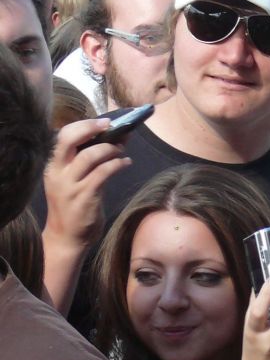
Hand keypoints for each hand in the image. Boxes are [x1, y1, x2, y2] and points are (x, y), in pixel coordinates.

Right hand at [43, 118, 131, 249]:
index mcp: (54, 166)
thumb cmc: (73, 207)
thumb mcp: (72, 182)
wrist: (67, 237)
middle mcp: (59, 173)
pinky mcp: (85, 196)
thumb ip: (86, 163)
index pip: (62, 136)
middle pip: (69, 139)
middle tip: (110, 126)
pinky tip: (126, 163)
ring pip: (89, 156)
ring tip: (121, 150)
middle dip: (91, 128)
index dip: (83, 125)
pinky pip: (103, 173)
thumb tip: (112, 140)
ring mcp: (71, 185)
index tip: (102, 122)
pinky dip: (117, 165)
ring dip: (110, 149)